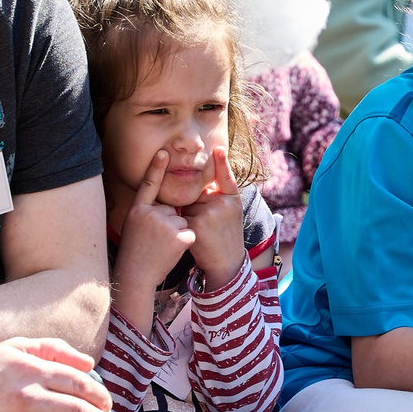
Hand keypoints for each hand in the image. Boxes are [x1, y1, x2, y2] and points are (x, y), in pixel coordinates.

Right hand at [112, 149, 195, 328]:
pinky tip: (171, 251)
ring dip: (177, 234)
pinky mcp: (178, 236)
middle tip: (155, 241)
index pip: (148, 184)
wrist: (135, 275)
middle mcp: (150, 213)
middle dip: (170, 223)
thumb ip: (148, 213)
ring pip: (182, 221)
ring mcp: (165, 224)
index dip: (156, 168)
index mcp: (138, 209)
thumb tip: (166, 205)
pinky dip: (184, 243)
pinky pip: (189, 233)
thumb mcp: (134, 226)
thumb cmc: (135, 252)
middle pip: (173, 209)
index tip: (163, 152)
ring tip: (161, 247)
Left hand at [182, 149, 247, 286]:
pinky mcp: (196, 225)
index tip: (218, 148)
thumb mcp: (230, 212)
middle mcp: (222, 203)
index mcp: (232, 198)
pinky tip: (194, 236)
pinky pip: (181, 216)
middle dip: (194, 203)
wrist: (227, 263)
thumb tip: (203, 180)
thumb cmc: (225, 235)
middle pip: (197, 192)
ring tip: (202, 232)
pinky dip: (181, 224)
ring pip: (187, 204)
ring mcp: (209, 213)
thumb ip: (219, 196)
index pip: (225, 176)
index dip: (222, 162)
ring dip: (186, 215)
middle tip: (209, 223)